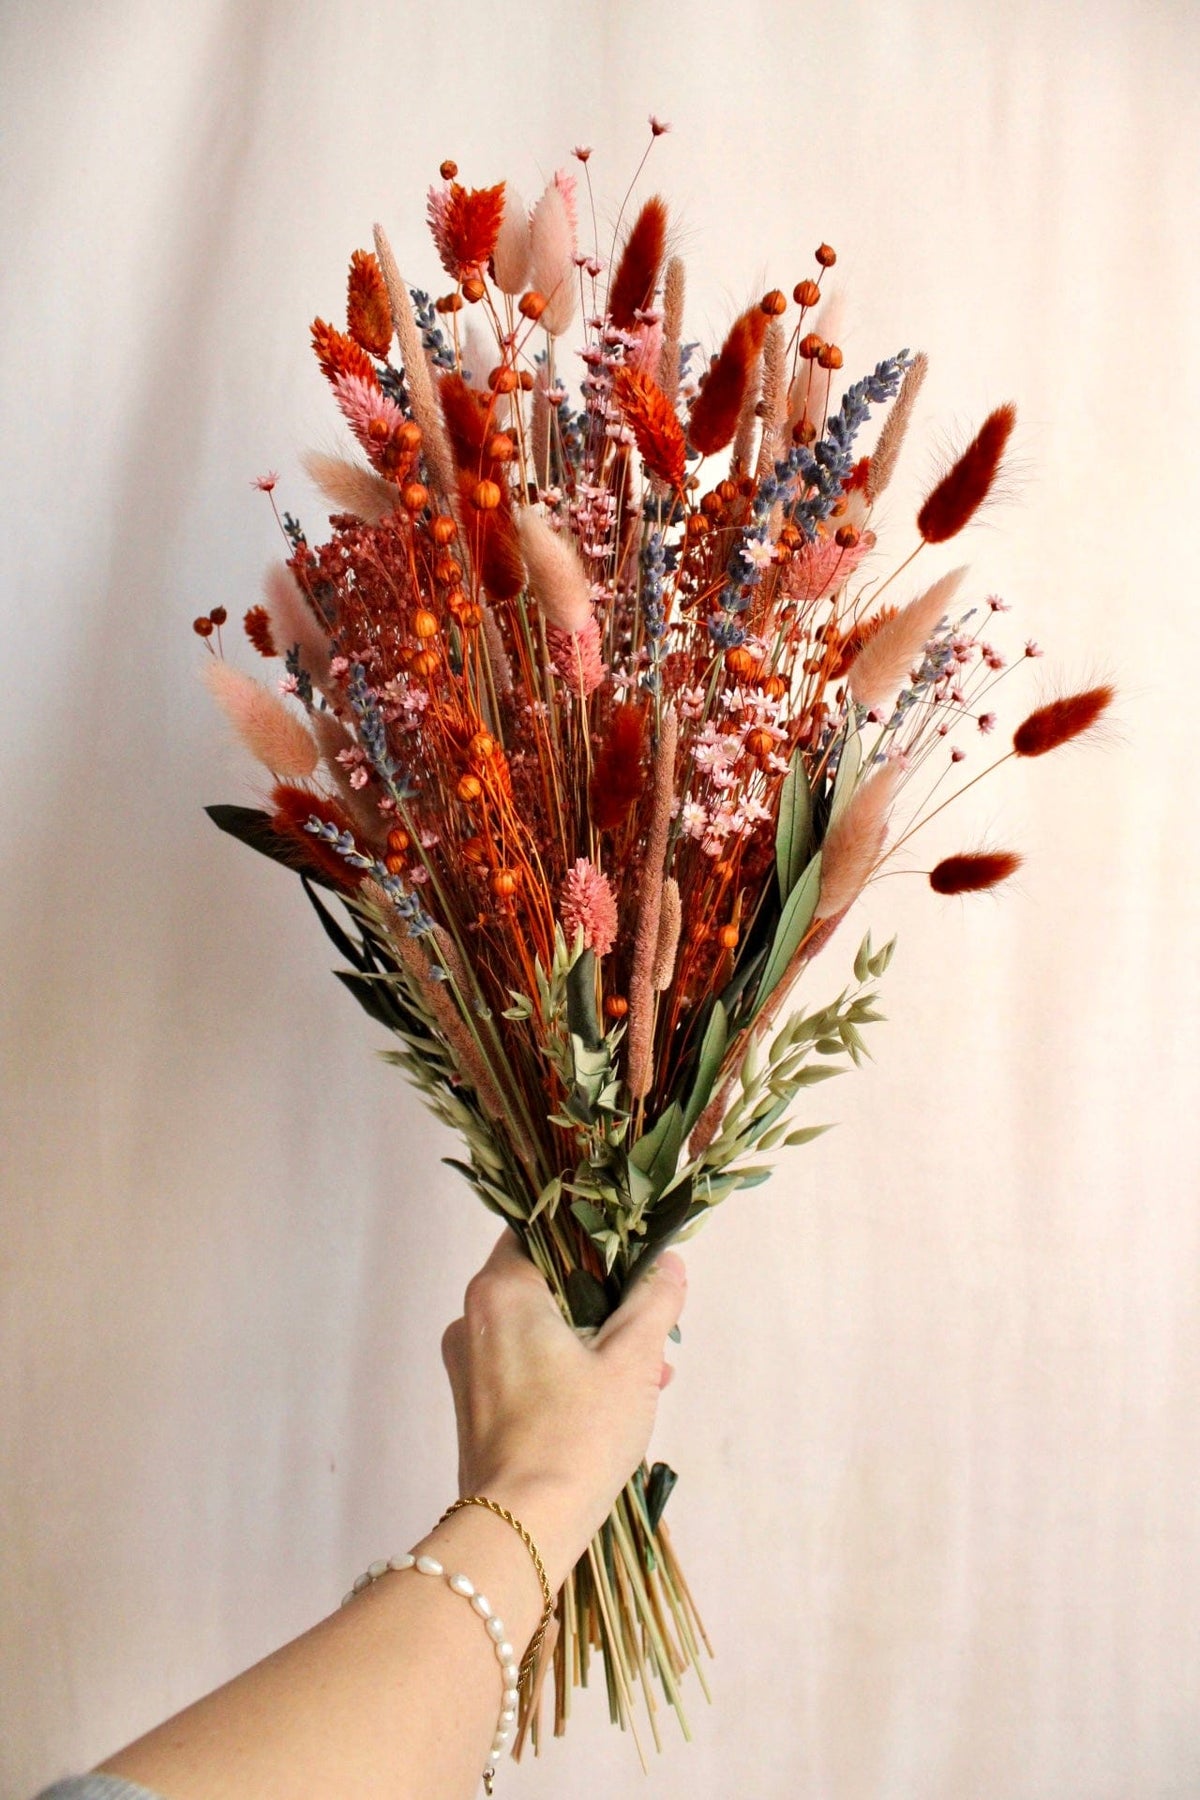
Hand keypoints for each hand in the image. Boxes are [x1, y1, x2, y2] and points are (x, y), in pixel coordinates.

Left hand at [440, 1232, 686, 1590]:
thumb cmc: (576, 1436)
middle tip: (648, 1321)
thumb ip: (652, 1302)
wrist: (522, 1528)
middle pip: (541, 1281)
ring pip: (536, 1326)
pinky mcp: (473, 1405)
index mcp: (500, 1292)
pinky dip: (565, 1368)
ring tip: (648, 1372)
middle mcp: (472, 1319)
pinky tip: (614, 1399)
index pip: (539, 1230)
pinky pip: (523, 1364)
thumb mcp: (632, 1362)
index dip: (588, 1236)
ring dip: (590, 1338)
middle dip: (601, 1298)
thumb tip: (667, 1264)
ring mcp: (467, 1365)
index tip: (630, 1256)